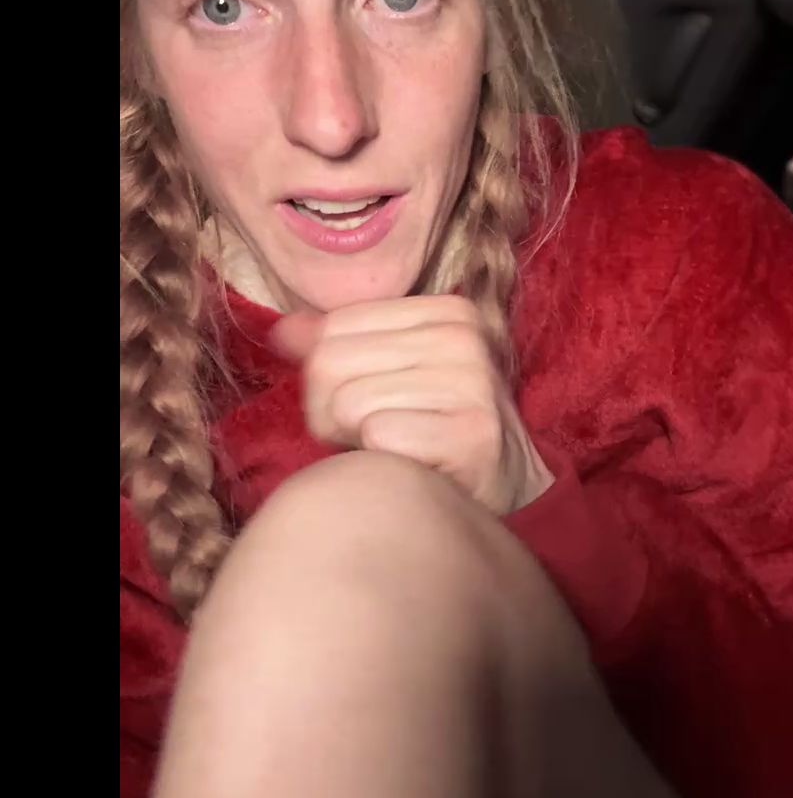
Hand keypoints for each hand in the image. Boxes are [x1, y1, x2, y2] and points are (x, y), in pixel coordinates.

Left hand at [271, 295, 553, 515]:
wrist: (505, 486)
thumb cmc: (434, 427)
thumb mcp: (392, 371)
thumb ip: (337, 345)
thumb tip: (281, 330)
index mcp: (446, 310)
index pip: (334, 327)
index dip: (328, 376)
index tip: (365, 401)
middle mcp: (463, 337)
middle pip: (331, 363)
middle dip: (331, 412)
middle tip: (371, 433)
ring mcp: (472, 383)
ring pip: (349, 403)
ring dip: (356, 440)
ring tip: (394, 449)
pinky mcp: (471, 432)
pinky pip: (378, 435)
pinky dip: (382, 459)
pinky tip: (414, 465)